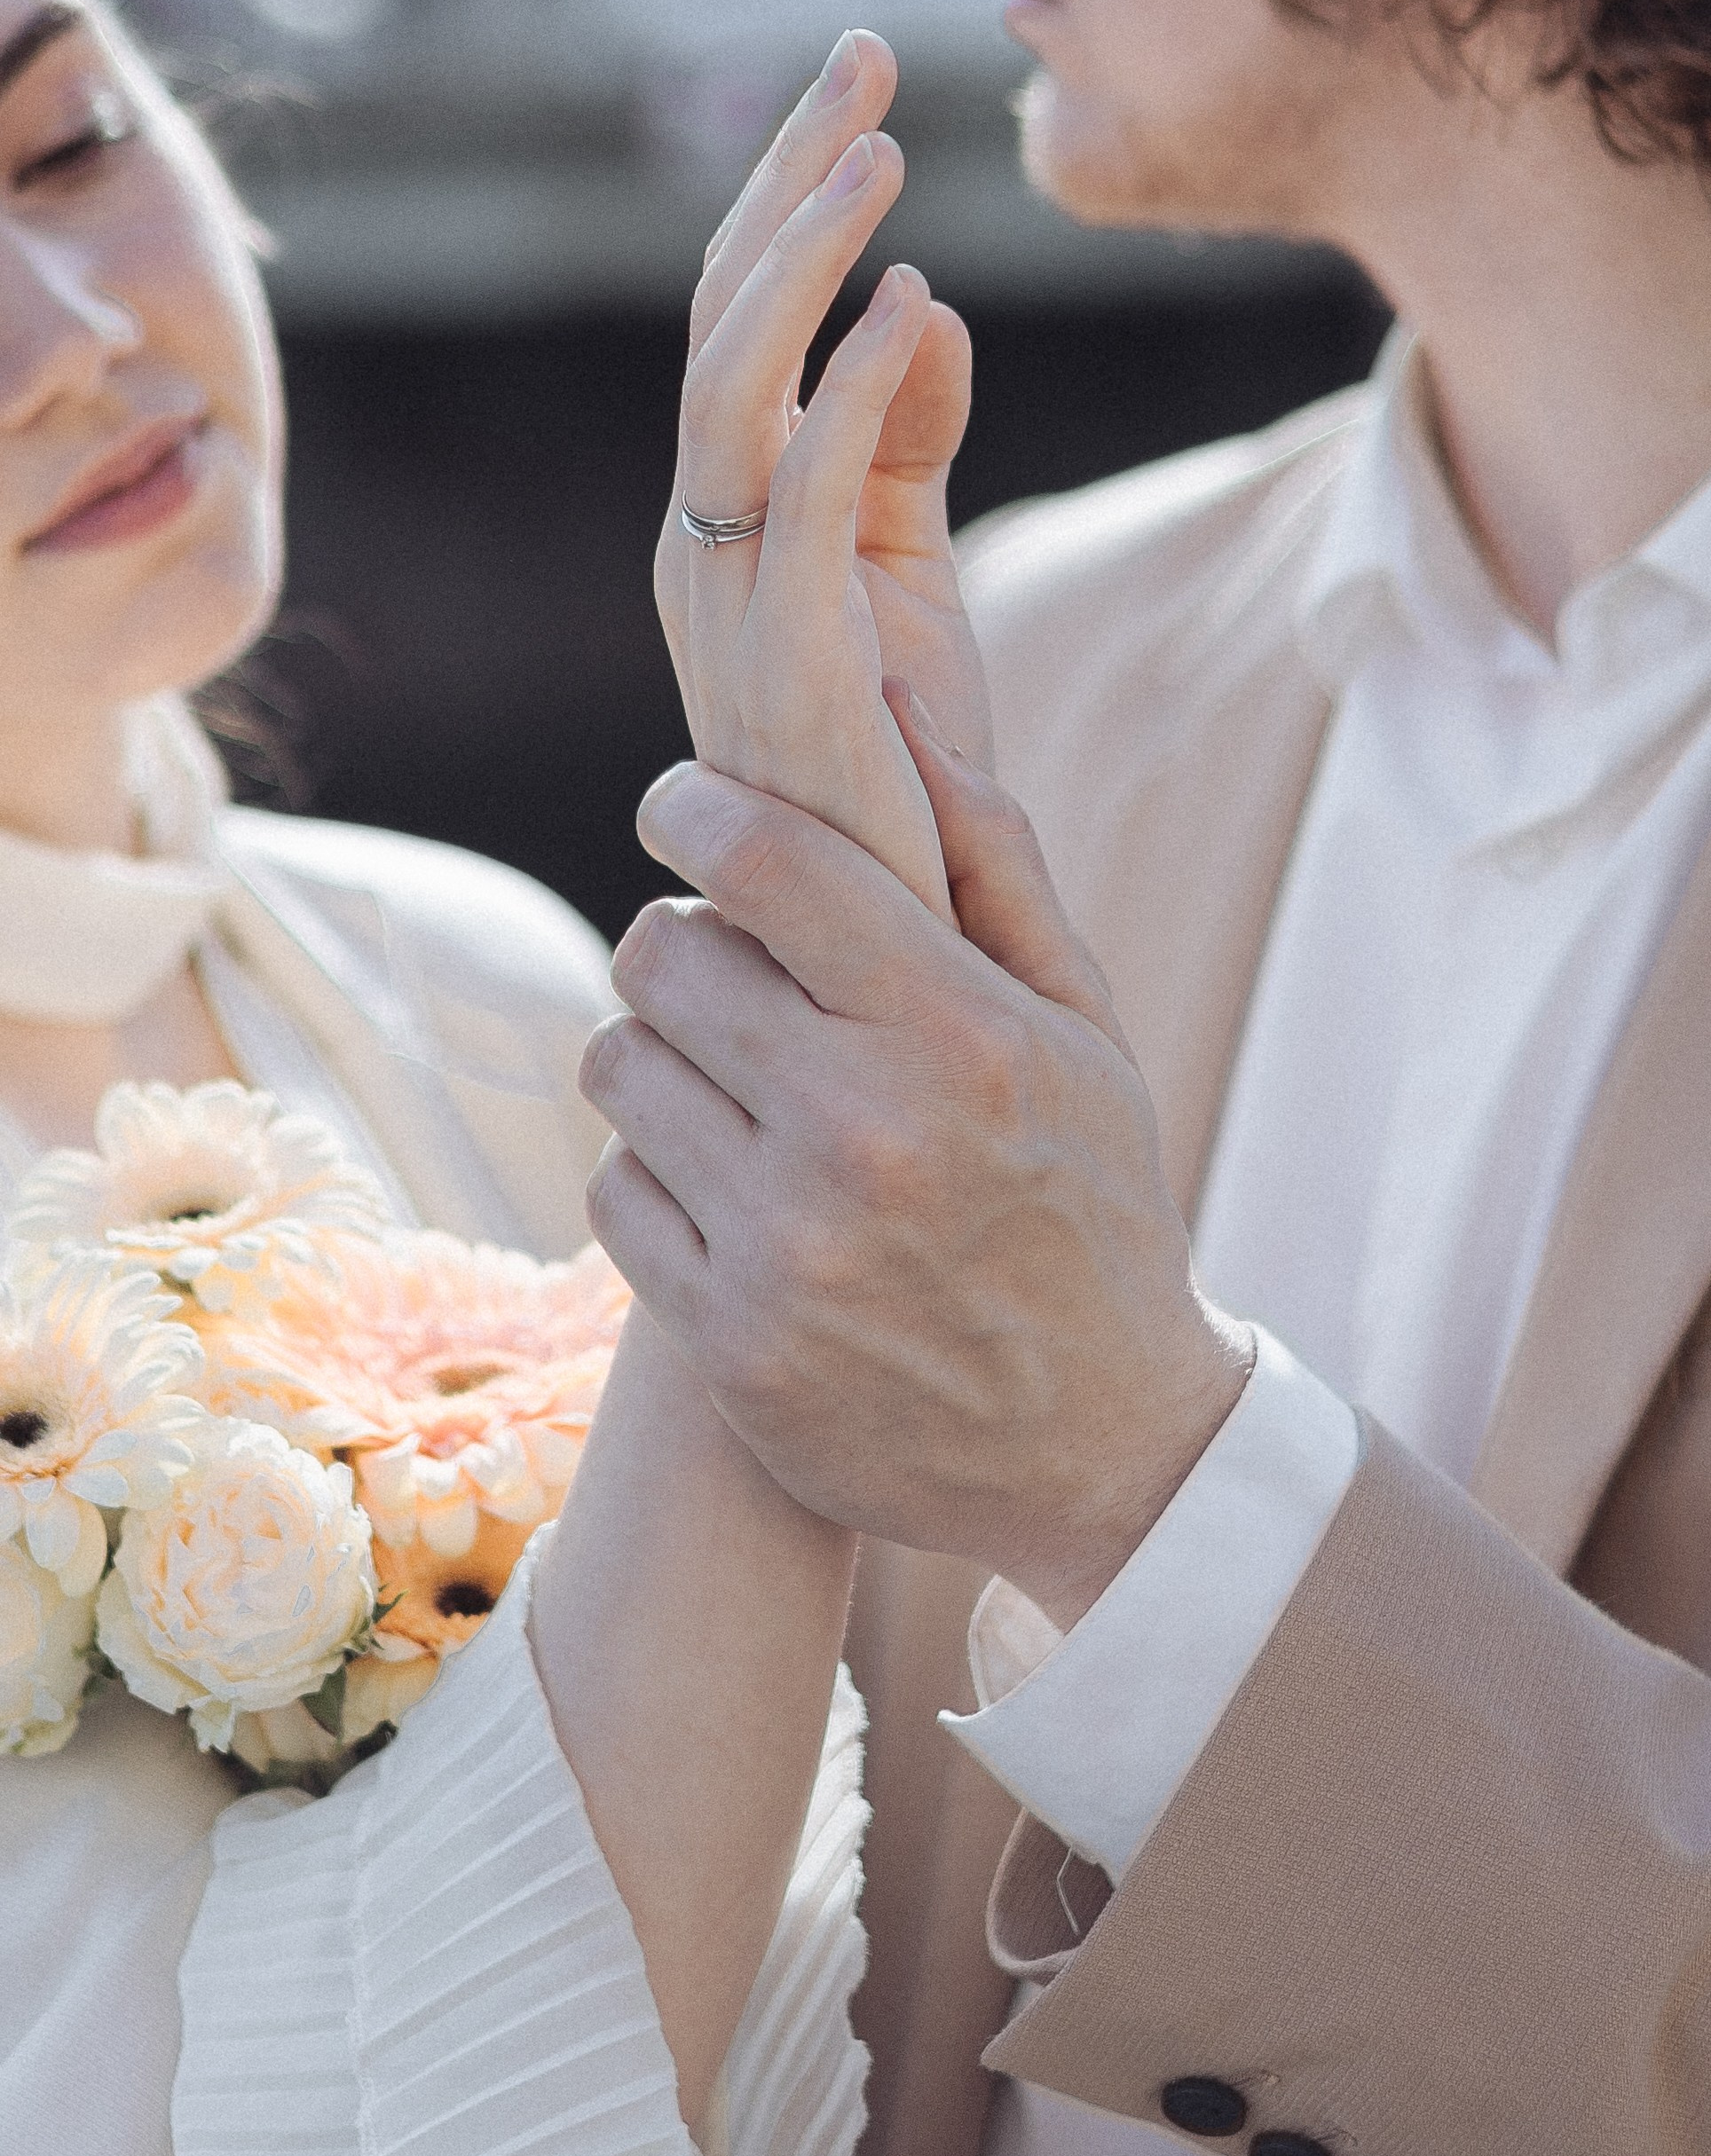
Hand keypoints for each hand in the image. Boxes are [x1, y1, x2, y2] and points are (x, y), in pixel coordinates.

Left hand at [580, 696, 1253, 1631]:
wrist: (1106, 1447)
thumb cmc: (1093, 1207)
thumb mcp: (1085, 1030)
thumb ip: (993, 864)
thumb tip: (897, 708)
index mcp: (958, 1035)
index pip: (762, 860)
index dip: (692, 807)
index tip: (680, 806)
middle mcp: (863, 1134)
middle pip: (662, 955)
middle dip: (686, 944)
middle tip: (733, 976)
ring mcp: (787, 1248)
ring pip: (617, 1068)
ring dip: (661, 1058)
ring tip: (737, 1088)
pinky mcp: (730, 1344)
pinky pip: (614, 1192)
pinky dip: (654, 1174)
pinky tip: (730, 1190)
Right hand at [657, 29, 990, 921]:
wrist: (892, 942)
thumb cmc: (903, 773)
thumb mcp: (912, 579)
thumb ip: (902, 446)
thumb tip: (919, 303)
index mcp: (723, 527)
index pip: (735, 333)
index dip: (787, 203)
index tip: (861, 91)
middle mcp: (700, 551)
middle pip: (716, 328)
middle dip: (785, 184)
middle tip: (862, 59)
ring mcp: (727, 607)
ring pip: (726, 392)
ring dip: (800, 260)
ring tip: (880, 152)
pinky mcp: (784, 666)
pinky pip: (796, 498)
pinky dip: (841, 393)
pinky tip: (900, 305)